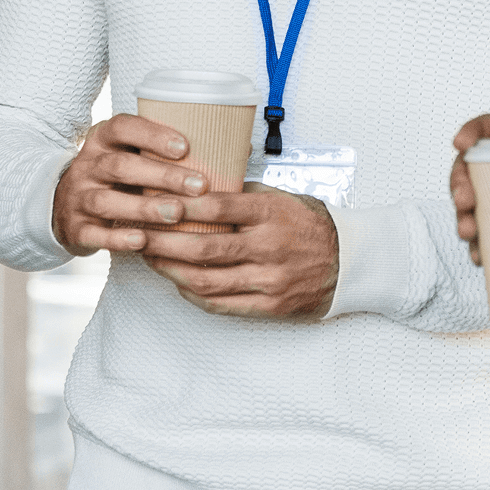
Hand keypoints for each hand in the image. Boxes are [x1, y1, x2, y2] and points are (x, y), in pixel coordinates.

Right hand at [51, 114, 210, 256]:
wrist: (63, 207)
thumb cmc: (114, 178)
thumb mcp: (128, 154)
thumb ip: (166, 152)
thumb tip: (237, 148)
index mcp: (102, 141)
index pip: (122, 127)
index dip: (152, 135)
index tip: (185, 146)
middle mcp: (87, 166)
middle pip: (121, 166)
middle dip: (162, 175)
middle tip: (199, 186)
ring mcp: (78, 198)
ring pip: (107, 201)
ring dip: (144, 208)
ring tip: (177, 213)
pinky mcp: (76, 228)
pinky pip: (95, 234)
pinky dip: (118, 239)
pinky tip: (143, 241)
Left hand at [134, 187, 337, 318]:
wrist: (350, 261)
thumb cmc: (309, 224)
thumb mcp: (282, 198)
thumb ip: (243, 194)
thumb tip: (196, 183)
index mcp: (271, 213)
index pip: (217, 208)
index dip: (180, 207)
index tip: (153, 201)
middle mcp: (270, 247)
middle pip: (205, 248)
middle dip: (163, 242)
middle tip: (139, 234)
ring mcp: (270, 279)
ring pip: (207, 280)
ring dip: (171, 270)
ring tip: (151, 258)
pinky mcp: (270, 305)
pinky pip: (221, 304)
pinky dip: (193, 293)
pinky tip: (177, 281)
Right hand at [445, 113, 489, 266]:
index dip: (473, 130)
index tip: (460, 142)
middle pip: (474, 167)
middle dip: (459, 183)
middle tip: (465, 203)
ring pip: (474, 204)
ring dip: (464, 217)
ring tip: (470, 234)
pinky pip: (488, 235)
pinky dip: (480, 246)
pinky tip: (481, 257)